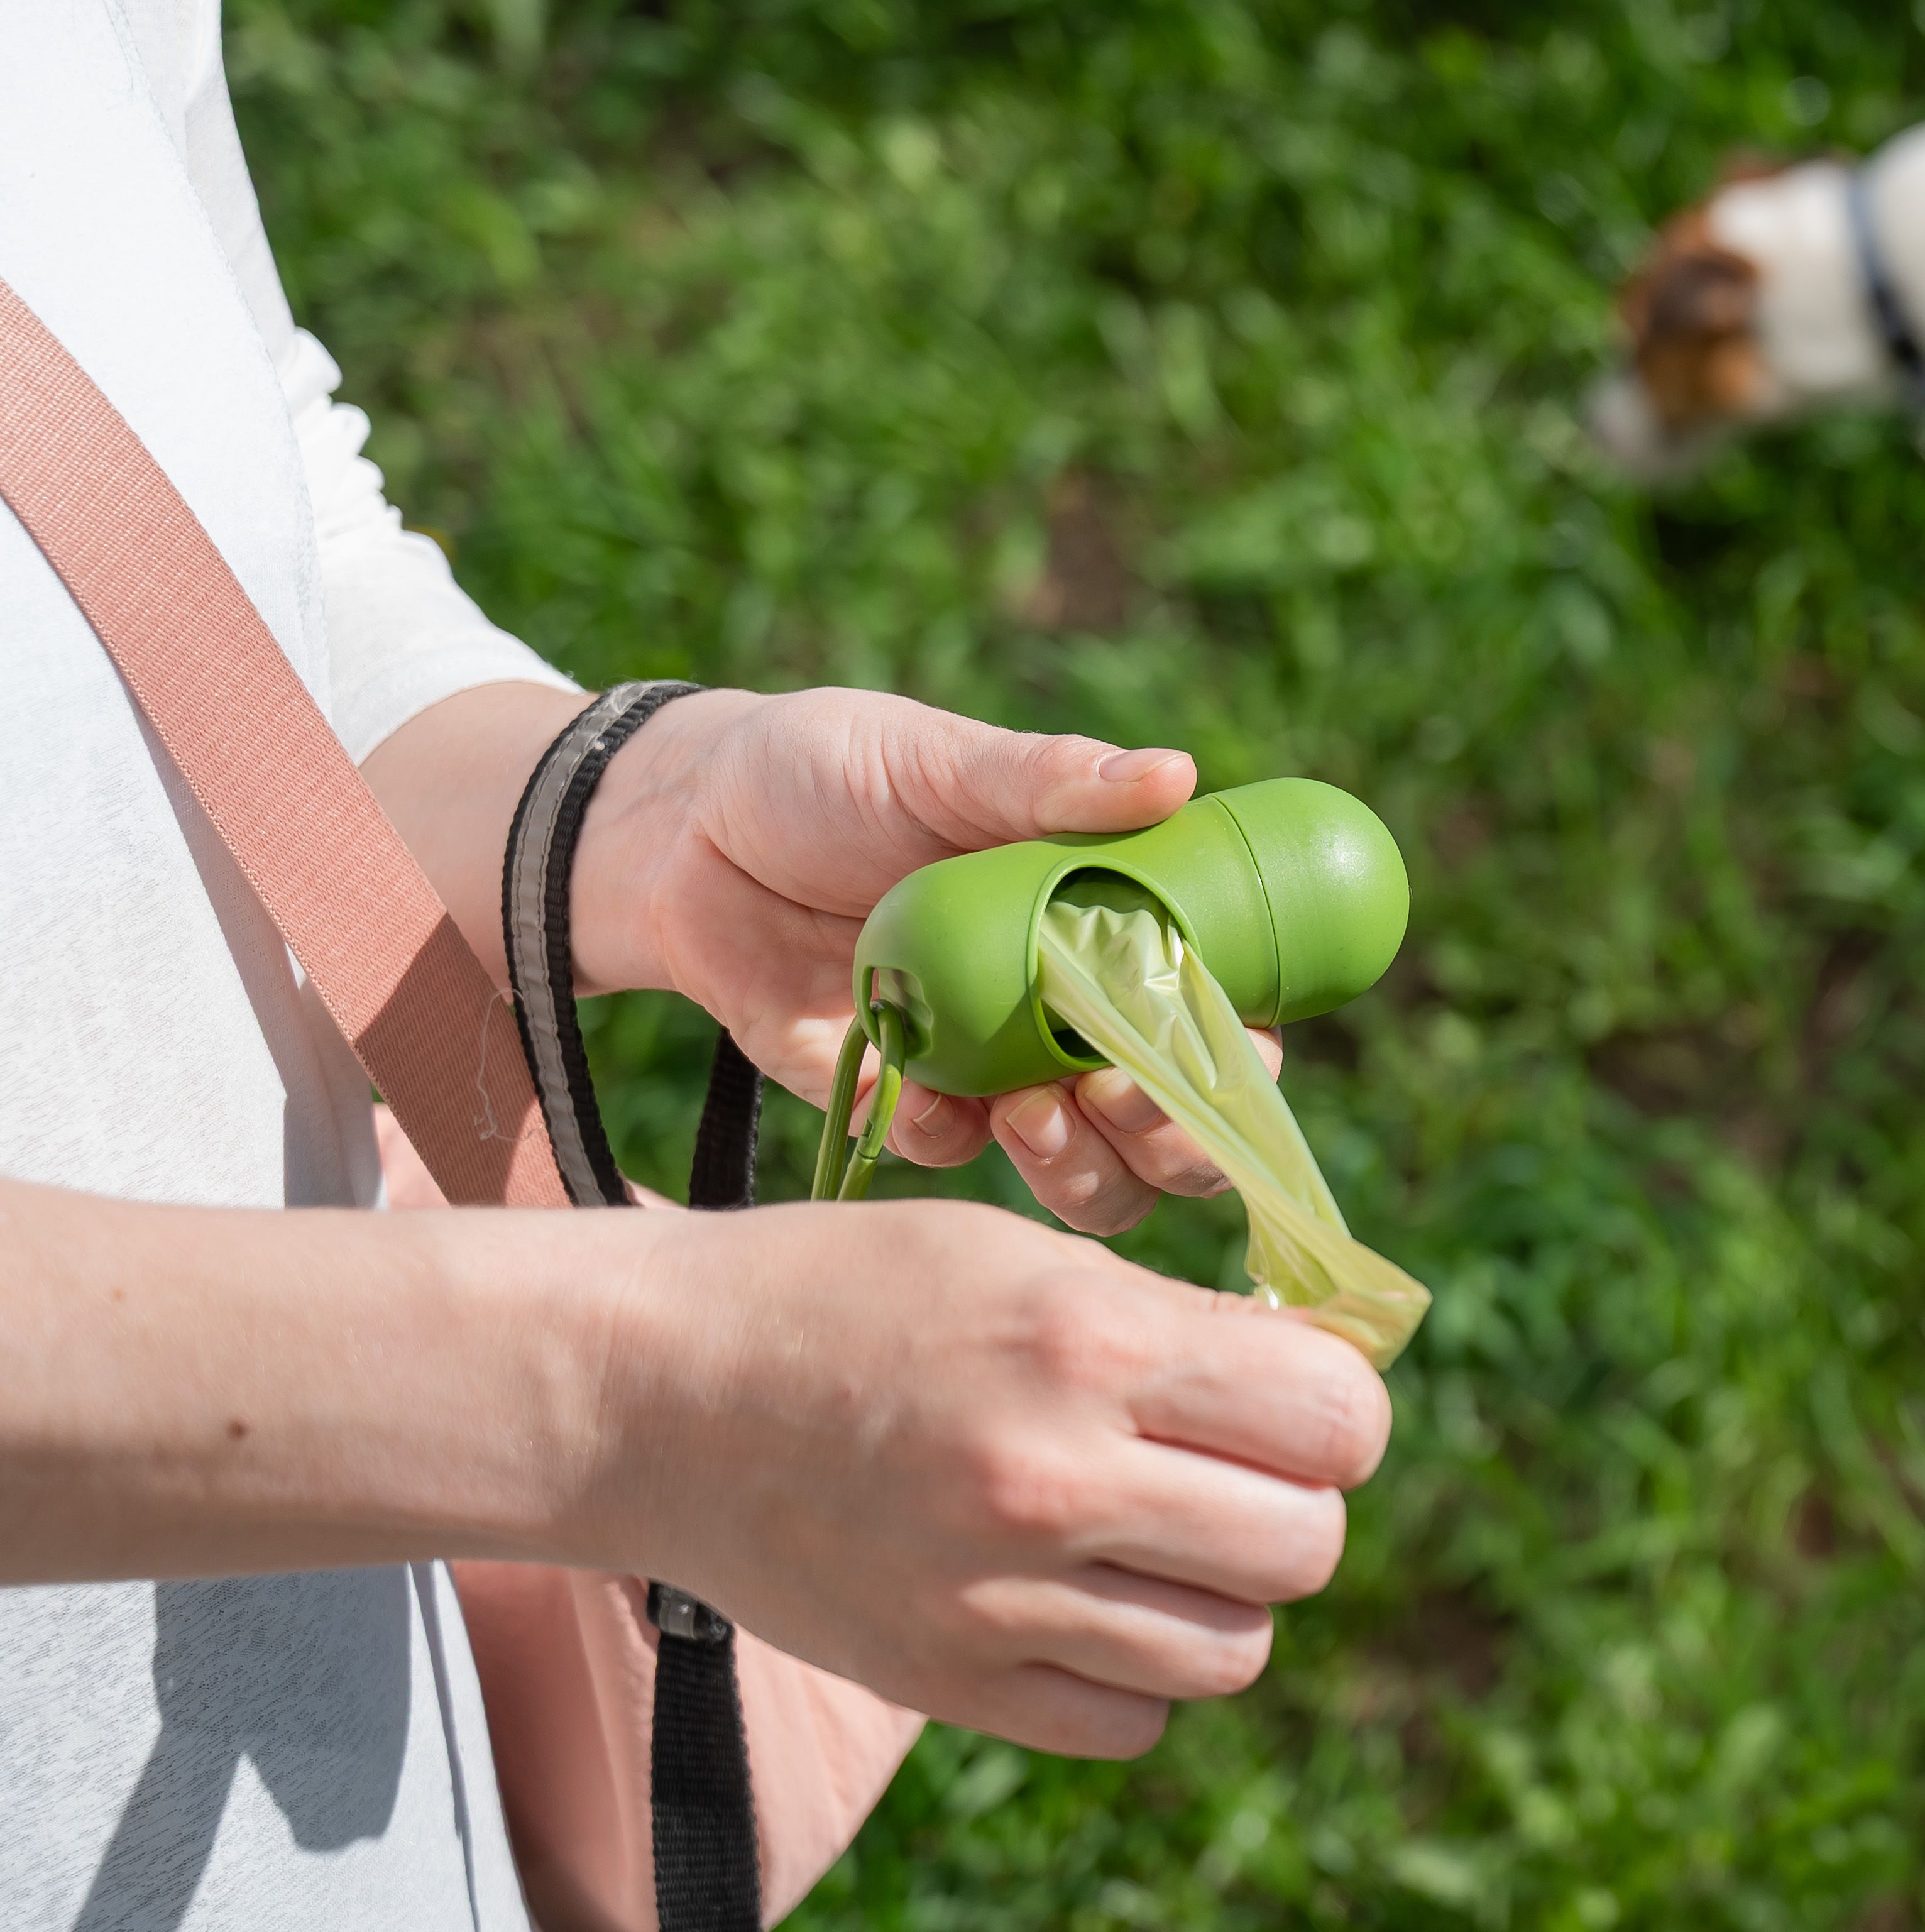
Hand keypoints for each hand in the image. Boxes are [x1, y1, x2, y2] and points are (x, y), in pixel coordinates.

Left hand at [571, 686, 1240, 1229]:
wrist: (679, 826)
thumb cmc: (827, 769)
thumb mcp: (939, 762)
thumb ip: (1050, 781)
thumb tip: (1176, 774)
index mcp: (1109, 925)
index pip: (1219, 1014)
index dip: (1238, 1055)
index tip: (1210, 1046)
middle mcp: (1068, 1010)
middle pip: (1173, 1120)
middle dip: (1175, 1139)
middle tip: (1121, 1098)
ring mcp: (988, 1065)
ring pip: (1084, 1170)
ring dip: (1083, 1169)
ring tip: (1035, 1122)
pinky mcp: (896, 1098)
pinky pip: (948, 1156)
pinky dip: (949, 1142)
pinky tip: (925, 1101)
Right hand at [590, 1196, 1390, 1753]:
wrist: (657, 1393)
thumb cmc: (856, 1297)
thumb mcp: (1030, 1258)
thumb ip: (1180, 1329)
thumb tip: (1328, 1384)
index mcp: (1087, 1344)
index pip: (1334, 1418)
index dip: (1338, 1412)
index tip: (1296, 1399)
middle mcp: (1052, 1479)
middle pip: (1305, 1545)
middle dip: (1294, 1505)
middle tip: (1229, 1471)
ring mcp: (997, 1597)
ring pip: (1233, 1651)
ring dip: (1221, 1598)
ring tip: (1156, 1541)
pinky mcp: (945, 1680)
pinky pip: (1132, 1722)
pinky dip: (1135, 1677)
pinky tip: (1087, 1603)